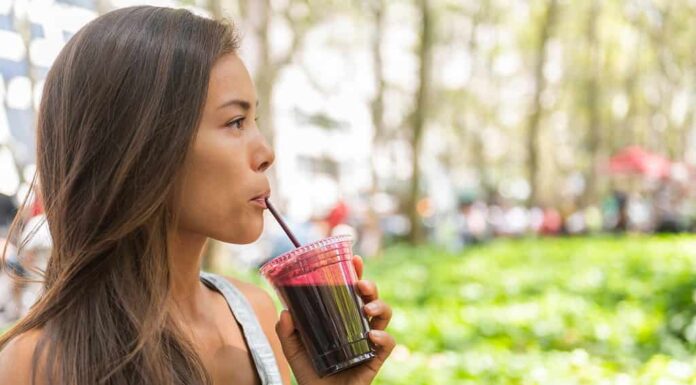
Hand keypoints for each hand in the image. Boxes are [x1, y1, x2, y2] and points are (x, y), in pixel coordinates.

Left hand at [275, 255, 394, 384]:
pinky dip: (383, 337)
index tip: (354, 259)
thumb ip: (288, 332)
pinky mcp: (374, 360)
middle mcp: (358, 326)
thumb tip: (285, 312)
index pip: (352, 291)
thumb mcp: (293, 350)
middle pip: (372, 298)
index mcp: (342, 318)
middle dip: (370, 287)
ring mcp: (369, 342)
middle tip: (359, 285)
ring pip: (384, 316)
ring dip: (379, 306)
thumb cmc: (311, 373)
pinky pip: (387, 344)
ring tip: (366, 307)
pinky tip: (371, 335)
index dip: (356, 274)